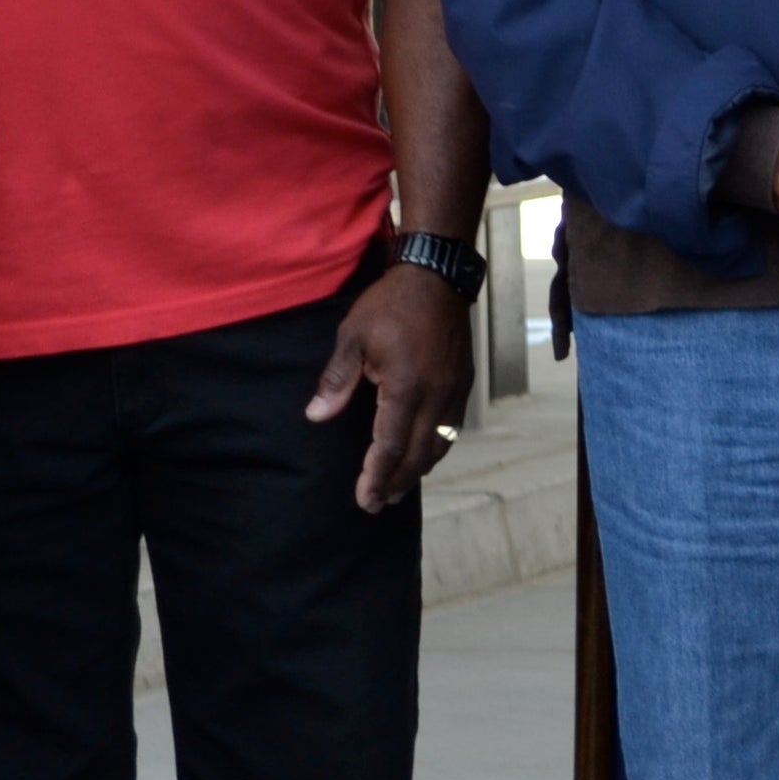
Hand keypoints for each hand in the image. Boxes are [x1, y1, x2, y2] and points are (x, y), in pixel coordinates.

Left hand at [312, 258, 474, 509]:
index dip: (376, 475)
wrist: (436, 275)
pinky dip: (437, 448)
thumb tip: (317, 416)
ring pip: (440, 444)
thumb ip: (337, 380)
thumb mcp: (353, 336)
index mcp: (406, 386)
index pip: (391, 444)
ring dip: (418, 470)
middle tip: (377, 504)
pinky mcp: (462, 382)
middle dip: (397, 481)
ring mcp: (453, 390)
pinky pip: (452, 427)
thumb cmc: (390, 304)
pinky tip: (425, 454)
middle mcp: (435, 395)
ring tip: (398, 488)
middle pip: (418, 453)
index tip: (364, 499)